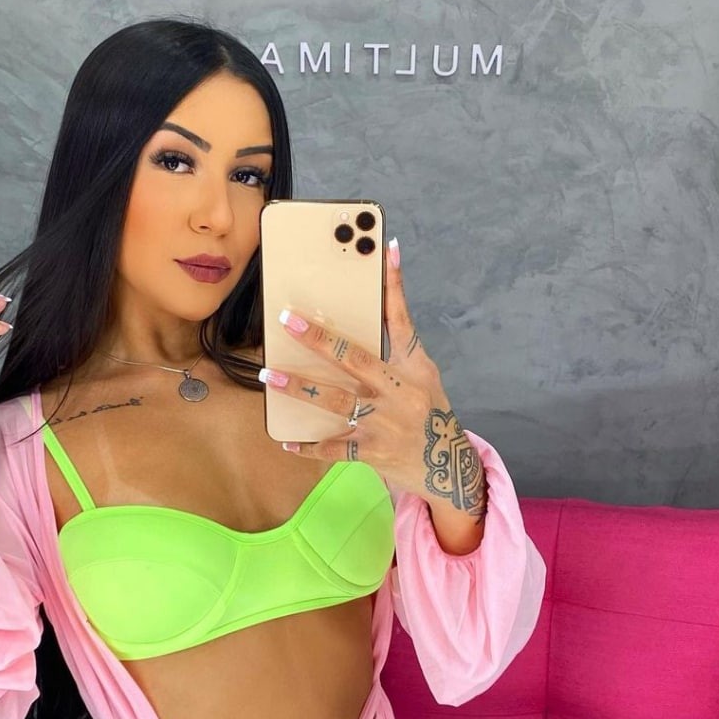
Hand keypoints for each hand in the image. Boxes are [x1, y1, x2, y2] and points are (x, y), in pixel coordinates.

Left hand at [263, 239, 486, 516]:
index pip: (403, 320)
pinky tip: (287, 442)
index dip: (395, 286)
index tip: (385, 250)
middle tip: (287, 320)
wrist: (448, 468)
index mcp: (414, 368)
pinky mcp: (373, 451)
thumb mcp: (422, 376)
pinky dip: (309, 447)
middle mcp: (399, 392)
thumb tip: (377, 306)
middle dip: (319, 339)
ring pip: (335, 401)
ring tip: (270, 377)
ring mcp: (384, 423)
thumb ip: (397, 347)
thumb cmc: (426, 414)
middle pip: (355, 359)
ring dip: (299, 388)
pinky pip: (334, 447)